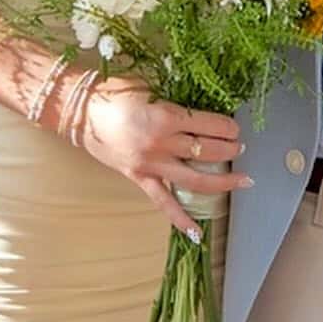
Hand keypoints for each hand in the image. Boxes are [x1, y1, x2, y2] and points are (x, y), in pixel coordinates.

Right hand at [79, 78, 250, 240]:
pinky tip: (197, 234)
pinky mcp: (139, 179)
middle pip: (207, 152)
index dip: (227, 127)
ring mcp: (151, 165)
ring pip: (194, 180)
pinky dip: (180, 219)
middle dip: (229, 150)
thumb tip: (201, 110)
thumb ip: (175, 102)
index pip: (209, 125)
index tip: (235, 128)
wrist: (80, 111)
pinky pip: (163, 202)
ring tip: (242, 180)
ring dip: (222, 182)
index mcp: (166, 117)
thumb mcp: (150, 88)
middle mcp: (161, 144)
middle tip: (239, 147)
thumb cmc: (114, 93)